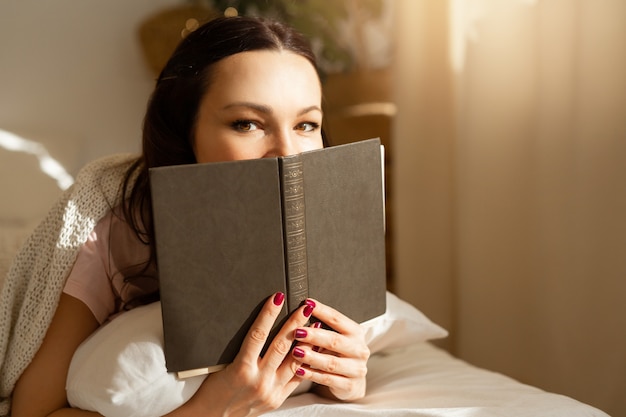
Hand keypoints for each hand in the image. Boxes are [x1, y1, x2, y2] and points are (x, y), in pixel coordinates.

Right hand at [176, 292, 313, 416]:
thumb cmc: (213, 390)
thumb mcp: (223, 365)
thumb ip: (243, 349)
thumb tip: (261, 326)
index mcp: (241, 369)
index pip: (258, 334)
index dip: (268, 314)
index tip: (277, 298)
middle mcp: (258, 381)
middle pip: (281, 346)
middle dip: (295, 324)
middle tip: (305, 307)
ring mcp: (270, 392)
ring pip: (294, 362)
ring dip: (306, 342)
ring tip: (315, 326)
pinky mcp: (277, 400)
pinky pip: (296, 378)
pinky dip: (306, 363)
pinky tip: (314, 351)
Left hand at [291, 300, 369, 400]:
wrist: (353, 382)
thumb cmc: (340, 355)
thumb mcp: (337, 339)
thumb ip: (323, 327)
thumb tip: (302, 311)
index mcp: (356, 333)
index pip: (337, 319)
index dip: (322, 311)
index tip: (306, 304)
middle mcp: (359, 349)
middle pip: (335, 340)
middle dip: (314, 336)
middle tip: (297, 331)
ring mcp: (356, 368)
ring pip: (331, 362)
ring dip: (312, 356)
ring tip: (296, 352)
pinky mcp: (350, 385)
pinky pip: (328, 379)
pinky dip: (312, 374)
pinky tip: (299, 370)